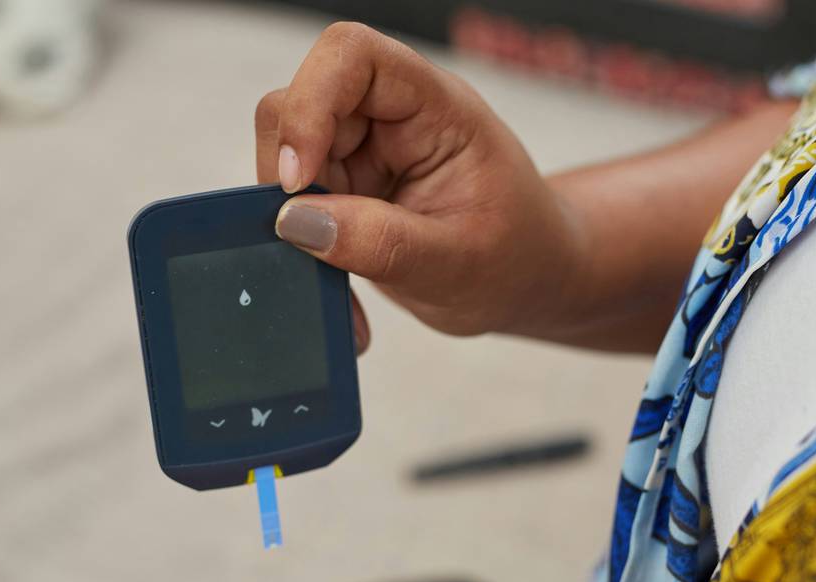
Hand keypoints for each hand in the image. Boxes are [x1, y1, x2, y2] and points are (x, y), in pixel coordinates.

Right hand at [256, 22, 588, 345]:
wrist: (528, 282)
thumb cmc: (518, 258)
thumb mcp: (459, 263)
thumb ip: (383, 242)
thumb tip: (295, 221)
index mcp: (438, 108)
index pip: (354, 56)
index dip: (310, 103)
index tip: (298, 178)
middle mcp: (395, 117)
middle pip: (302, 105)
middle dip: (292, 180)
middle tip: (313, 246)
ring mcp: (367, 151)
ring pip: (287, 160)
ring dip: (296, 227)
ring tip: (344, 287)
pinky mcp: (349, 189)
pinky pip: (298, 207)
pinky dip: (307, 252)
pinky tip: (344, 292)